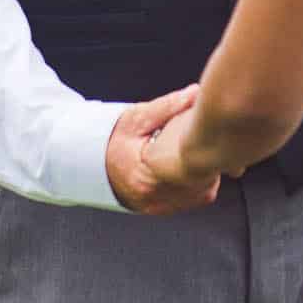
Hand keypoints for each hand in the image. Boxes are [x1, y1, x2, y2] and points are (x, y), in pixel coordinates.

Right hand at [104, 86, 219, 214]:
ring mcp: (159, 206)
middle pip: (201, 182)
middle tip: (213, 139)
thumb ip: (167, 107)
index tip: (211, 133)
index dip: (207, 149)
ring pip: (202, 192)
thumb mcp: (136, 119)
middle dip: (211, 160)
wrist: (90, 165)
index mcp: (145, 176)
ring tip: (201, 151)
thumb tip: (195, 93)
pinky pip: (194, 199)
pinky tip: (193, 166)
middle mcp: (153, 196)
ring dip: (208, 172)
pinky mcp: (162, 210)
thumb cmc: (112, 141)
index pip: (191, 166)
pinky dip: (200, 182)